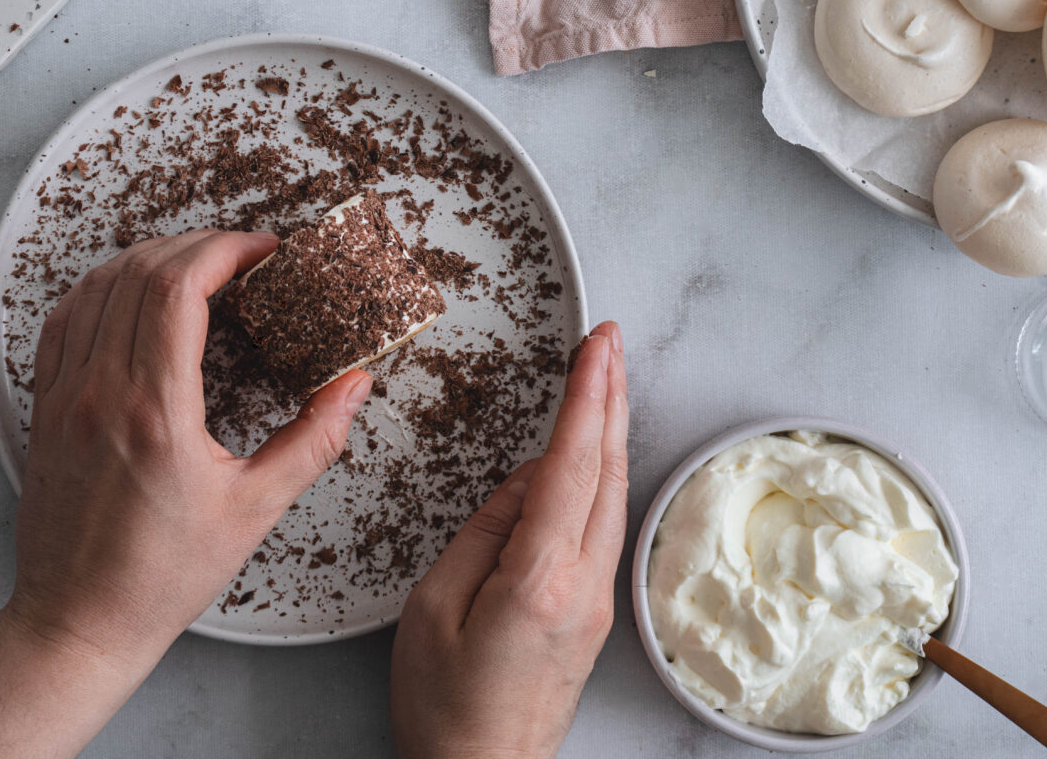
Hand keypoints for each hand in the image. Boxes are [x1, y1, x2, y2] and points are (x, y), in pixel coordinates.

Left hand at [9, 229, 374, 661]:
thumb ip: (312, 441)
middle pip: (140, 272)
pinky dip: (103, 287)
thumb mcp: (255, 510)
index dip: (225, 250)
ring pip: (96, 285)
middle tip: (243, 258)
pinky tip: (132, 294)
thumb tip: (352, 386)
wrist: (79, 621)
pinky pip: (64, 319)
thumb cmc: (160, 576)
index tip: (264, 250)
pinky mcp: (45, 407)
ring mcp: (64, 395)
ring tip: (198, 268)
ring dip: (150, 259)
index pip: (178, 287)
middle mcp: (100, 391)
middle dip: (198, 247)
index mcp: (155, 410)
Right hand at [390, 322, 628, 758]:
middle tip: (610, 340)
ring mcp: (596, 599)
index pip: (570, 463)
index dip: (585, 395)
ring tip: (603, 378)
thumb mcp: (436, 607)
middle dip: (610, 394)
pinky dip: (600, 471)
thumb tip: (525, 480)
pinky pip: (601, 523)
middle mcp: (584, 583)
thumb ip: (484, 532)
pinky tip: (591, 452)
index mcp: (541, 577)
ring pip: (611, 493)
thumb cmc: (445, 706)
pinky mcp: (591, 611)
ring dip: (609, 429)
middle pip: (607, 469)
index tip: (596, 345)